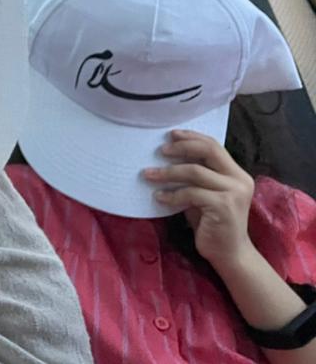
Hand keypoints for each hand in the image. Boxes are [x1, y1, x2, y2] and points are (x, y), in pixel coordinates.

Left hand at [143, 129, 255, 269]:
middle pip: (209, 151)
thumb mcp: (204, 194)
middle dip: (182, 147)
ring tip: (149, 174)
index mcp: (237, 174)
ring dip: (168, 172)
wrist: (229, 254)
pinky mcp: (223, 207)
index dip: (192, 137)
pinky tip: (160, 197)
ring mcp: (234, 193)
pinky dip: (172, 194)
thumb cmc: (212, 222)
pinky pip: (191, 194)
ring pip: (195, 172)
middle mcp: (239, 180)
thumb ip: (196, 176)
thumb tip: (166, 156)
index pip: (214, 146)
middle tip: (160, 151)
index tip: (171, 134)